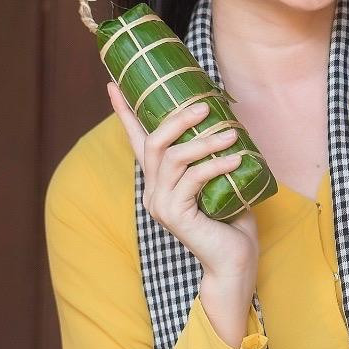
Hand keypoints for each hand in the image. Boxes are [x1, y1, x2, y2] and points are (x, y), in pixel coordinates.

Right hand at [109, 85, 259, 345]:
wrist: (235, 263)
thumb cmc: (232, 223)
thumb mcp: (220, 182)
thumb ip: (212, 159)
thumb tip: (226, 123)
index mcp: (159, 183)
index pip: (137, 142)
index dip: (125, 114)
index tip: (113, 85)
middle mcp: (154, 193)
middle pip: (154, 144)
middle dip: (176, 119)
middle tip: (204, 105)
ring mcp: (161, 205)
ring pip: (174, 158)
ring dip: (204, 141)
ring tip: (232, 133)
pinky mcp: (176, 216)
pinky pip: (193, 178)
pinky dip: (216, 164)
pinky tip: (235, 159)